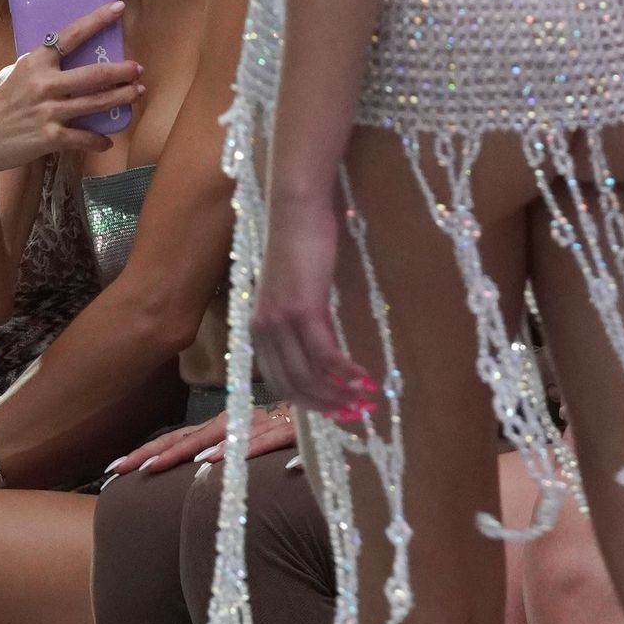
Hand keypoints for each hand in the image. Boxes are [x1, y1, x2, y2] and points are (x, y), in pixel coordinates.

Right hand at [0, 2, 143, 179]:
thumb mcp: (13, 74)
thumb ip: (38, 66)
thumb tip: (61, 57)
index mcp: (34, 62)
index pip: (70, 35)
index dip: (97, 21)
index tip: (118, 9)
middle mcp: (43, 84)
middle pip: (93, 74)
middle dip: (120, 71)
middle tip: (137, 68)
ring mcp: (48, 111)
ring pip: (95, 104)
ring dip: (120, 98)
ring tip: (136, 93)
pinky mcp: (49, 138)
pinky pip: (83, 138)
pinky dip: (98, 140)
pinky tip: (107, 140)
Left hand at [104, 405, 296, 478]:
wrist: (323, 406)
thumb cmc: (279, 432)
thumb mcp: (242, 444)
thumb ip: (216, 455)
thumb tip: (187, 475)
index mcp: (221, 426)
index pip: (177, 438)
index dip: (147, 451)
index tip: (114, 469)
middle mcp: (238, 421)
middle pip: (196, 437)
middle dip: (167, 453)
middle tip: (139, 469)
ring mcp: (267, 424)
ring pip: (241, 436)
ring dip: (223, 449)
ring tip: (199, 465)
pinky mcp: (298, 431)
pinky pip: (287, 441)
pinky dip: (280, 450)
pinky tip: (276, 467)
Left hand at [251, 191, 374, 415]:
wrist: (296, 210)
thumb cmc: (298, 245)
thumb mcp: (291, 291)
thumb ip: (296, 321)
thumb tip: (318, 350)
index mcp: (257, 330)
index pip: (280, 383)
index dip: (308, 403)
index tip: (335, 412)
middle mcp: (263, 332)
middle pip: (294, 387)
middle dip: (327, 406)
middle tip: (357, 413)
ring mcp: (281, 322)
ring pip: (310, 376)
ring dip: (340, 394)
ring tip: (367, 399)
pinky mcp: (303, 310)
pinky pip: (326, 355)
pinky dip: (346, 372)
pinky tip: (365, 377)